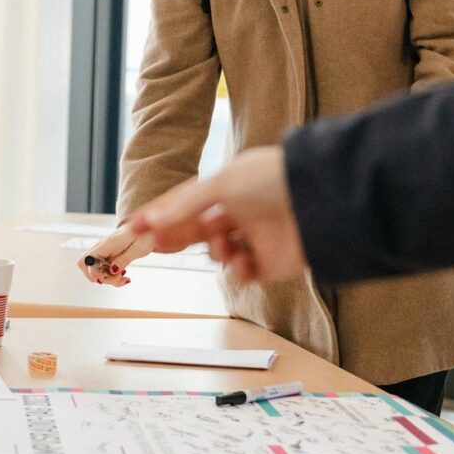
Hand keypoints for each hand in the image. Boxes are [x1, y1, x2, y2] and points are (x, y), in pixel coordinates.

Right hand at [77, 225, 153, 286]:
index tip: (111, 274)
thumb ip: (124, 259)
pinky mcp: (106, 257)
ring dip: (107, 279)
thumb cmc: (143, 236)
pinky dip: (111, 276)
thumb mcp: (138, 248)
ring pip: (92, 270)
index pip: (88, 259)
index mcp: (108, 243)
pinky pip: (101, 270)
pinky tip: (123, 274)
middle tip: (117, 277)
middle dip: (98, 278)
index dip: (95, 272)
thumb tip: (112, 270)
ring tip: (123, 276)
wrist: (145, 228)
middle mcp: (101, 247)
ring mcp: (102, 252)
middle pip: (84, 265)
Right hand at [128, 147, 306, 284]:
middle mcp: (241, 213)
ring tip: (224, 246)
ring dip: (215, 252)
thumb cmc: (271, 178)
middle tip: (156, 246)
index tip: (136, 229)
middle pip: (198, 231)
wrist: (317, 198)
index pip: (187, 206)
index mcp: (230, 189)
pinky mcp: (271, 264)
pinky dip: (238, 270)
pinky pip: (243, 274)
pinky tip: (244, 261)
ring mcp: (256, 238)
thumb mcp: (221, 184)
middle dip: (178, 238)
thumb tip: (152, 221)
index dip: (163, 217)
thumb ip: (185, 205)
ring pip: (219, 254)